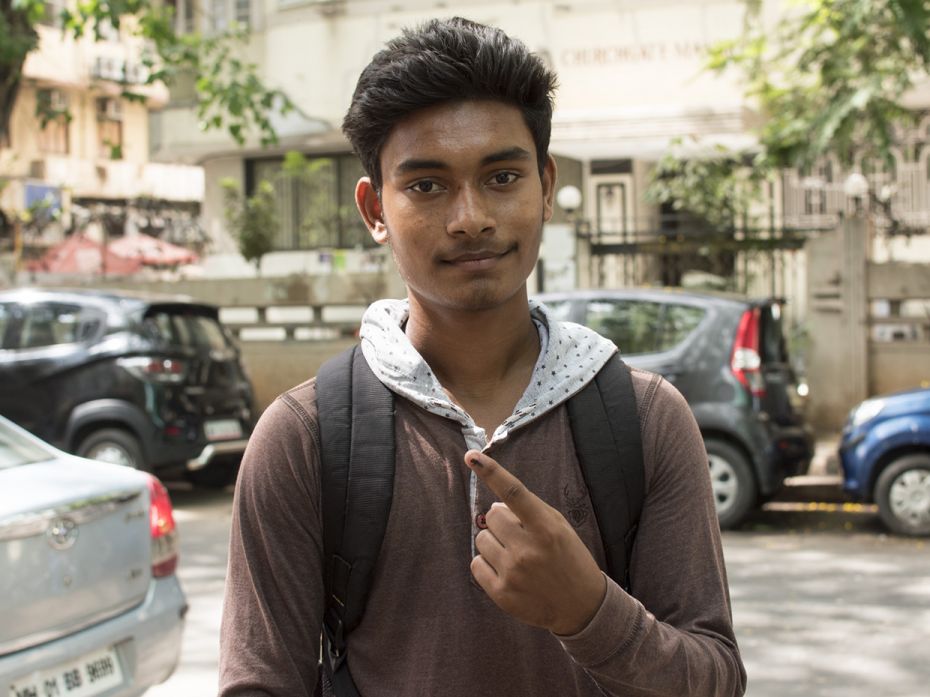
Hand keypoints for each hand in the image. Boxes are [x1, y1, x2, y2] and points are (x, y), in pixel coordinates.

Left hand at [465, 449, 606, 635]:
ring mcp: (513, 572)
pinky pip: (476, 564)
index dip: (492, 472)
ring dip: (494, 542)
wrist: (581, 607)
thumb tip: (493, 507)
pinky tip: (506, 570)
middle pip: (491, 516)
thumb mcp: (559, 528)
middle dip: (501, 522)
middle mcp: (528, 549)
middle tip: (519, 535)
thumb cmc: (569, 559)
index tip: (472, 457)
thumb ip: (529, 512)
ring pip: (481, 539)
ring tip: (515, 555)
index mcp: (546, 528)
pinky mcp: (501, 593)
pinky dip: (486, 563)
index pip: (514, 493)